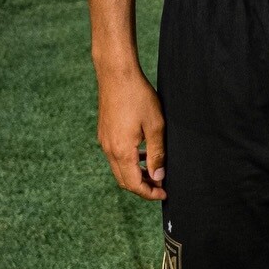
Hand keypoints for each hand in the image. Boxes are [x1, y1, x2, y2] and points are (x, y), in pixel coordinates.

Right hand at [96, 64, 165, 200]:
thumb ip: (157, 154)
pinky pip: (115, 155)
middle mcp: (108, 149)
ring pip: (119, 168)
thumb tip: (158, 177)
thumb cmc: (138, 96)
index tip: (164, 194)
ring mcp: (104, 141)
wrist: (116, 74)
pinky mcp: (104, 132)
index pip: (133, 184)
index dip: (149, 193)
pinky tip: (144, 153)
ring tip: (155, 170)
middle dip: (142, 187)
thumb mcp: (155, 126)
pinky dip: (129, 161)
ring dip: (136, 173)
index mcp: (121, 151)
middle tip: (161, 186)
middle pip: (124, 180)